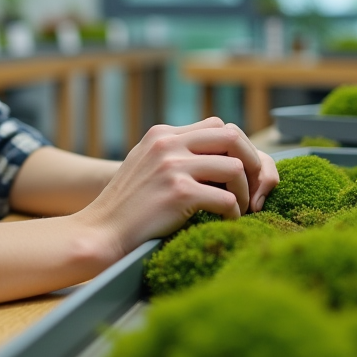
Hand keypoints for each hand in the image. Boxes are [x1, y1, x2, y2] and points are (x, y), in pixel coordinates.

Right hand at [75, 118, 280, 258]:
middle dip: (252, 162)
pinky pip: (228, 200)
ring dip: (245, 192)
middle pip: (232, 136)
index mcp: (162, 134)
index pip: (217, 125)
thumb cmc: (128, 206)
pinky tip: (226, 221)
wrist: (102, 231)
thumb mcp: (146, 164)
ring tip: (239, 208)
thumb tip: (217, 154)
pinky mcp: (179, 193)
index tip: (241, 172)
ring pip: (235, 168)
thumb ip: (174, 152)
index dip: (237, 148)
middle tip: (254, 188)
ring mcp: (173, 166)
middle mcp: (168, 144)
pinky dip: (234, 213)